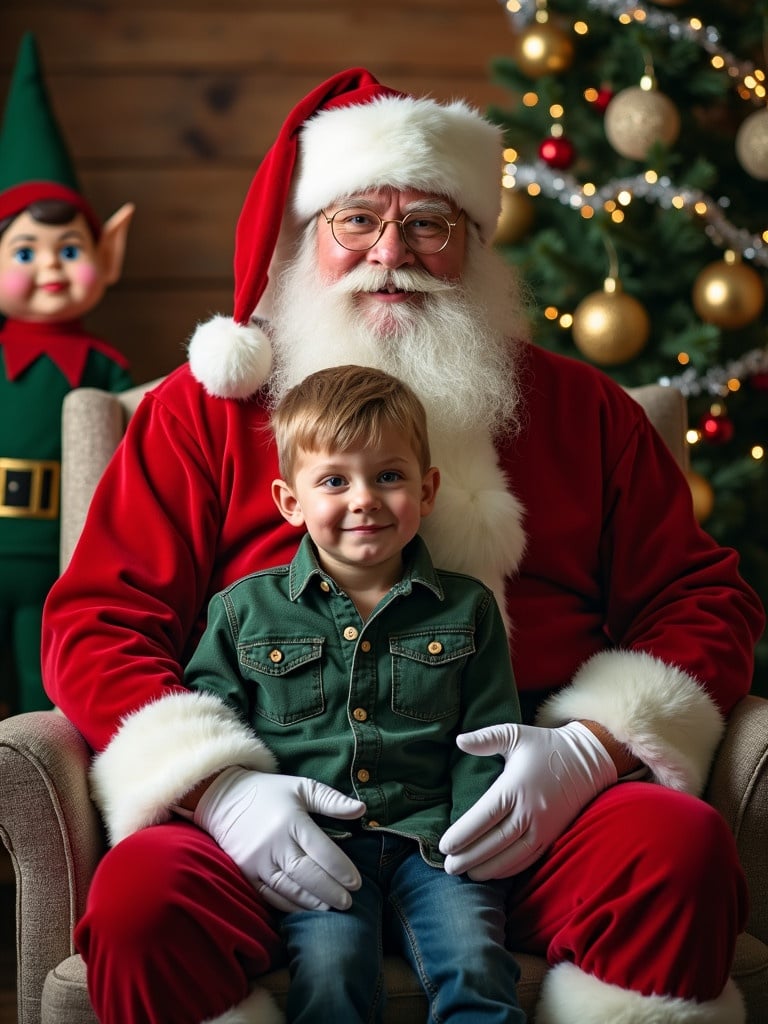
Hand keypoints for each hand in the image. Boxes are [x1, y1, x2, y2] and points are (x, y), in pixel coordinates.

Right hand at [194, 766, 365, 912]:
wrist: (225, 798)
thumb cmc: (271, 793)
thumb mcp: (302, 787)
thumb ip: (332, 800)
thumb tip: (361, 809)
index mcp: (291, 820)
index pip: (321, 850)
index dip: (340, 869)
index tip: (357, 883)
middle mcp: (274, 842)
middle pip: (306, 873)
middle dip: (330, 890)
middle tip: (348, 902)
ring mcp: (257, 860)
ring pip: (288, 888)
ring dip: (311, 902)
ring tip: (331, 910)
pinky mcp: (245, 872)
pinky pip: (269, 895)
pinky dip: (288, 905)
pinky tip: (305, 910)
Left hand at [439, 722, 616, 878]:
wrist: (587, 760)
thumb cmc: (544, 745)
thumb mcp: (514, 734)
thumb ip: (486, 738)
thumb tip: (459, 740)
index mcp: (515, 787)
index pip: (485, 816)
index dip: (463, 833)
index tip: (444, 845)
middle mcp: (530, 810)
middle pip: (495, 841)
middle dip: (470, 856)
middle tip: (448, 867)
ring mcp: (544, 826)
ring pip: (512, 855)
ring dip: (488, 868)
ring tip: (466, 874)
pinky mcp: (553, 835)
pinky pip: (529, 858)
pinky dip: (510, 868)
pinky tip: (493, 872)